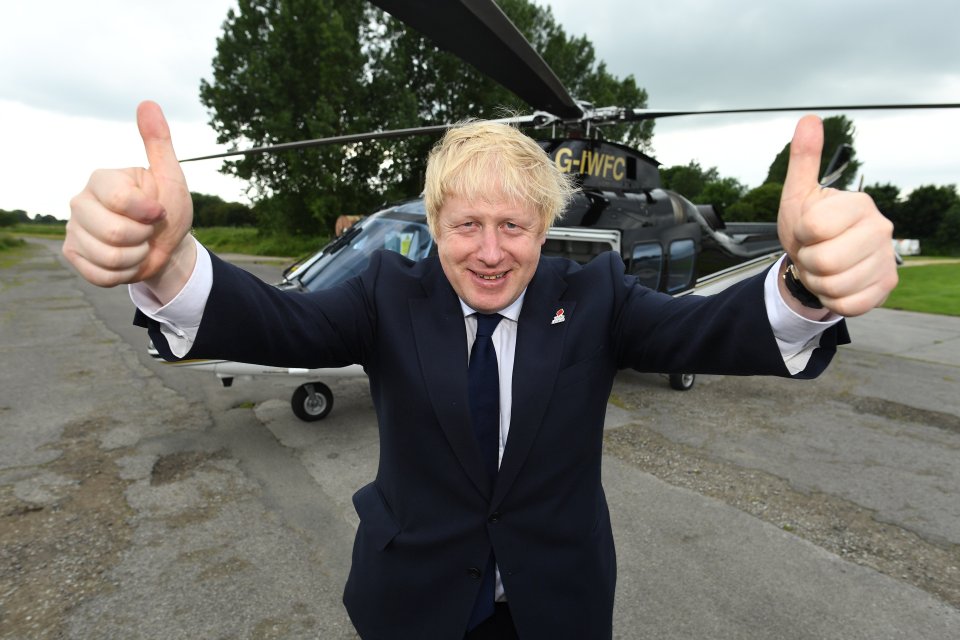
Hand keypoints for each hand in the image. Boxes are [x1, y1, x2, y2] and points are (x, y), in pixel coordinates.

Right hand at [63, 101, 194, 298]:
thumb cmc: (167, 209)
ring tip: (139, 244)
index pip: (120, 200)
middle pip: (115, 233)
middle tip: (147, 231)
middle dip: (144, 237)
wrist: (165, 247)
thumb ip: (158, 143)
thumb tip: (148, 103)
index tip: (158, 212)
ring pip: (109, 257)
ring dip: (137, 257)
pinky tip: (128, 260)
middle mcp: (80, 201)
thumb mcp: (170, 178)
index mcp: (101, 179)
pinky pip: (101, 275)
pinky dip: (124, 274)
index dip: (148, 213)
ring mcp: (74, 229)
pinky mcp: (74, 255)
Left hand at [777, 115, 897, 316]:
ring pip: (833, 285)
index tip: (805, 229)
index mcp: (859, 204)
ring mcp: (886, 260)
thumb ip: (804, 160)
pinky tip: (835, 283)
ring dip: (817, 281)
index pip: (813, 227)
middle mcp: (881, 229)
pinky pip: (846, 304)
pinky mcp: (885, 286)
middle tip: (813, 252)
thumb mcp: (799, 194)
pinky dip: (831, 299)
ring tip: (822, 267)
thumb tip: (809, 119)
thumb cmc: (808, 226)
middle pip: (824, 260)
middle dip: (807, 260)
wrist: (821, 259)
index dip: (799, 233)